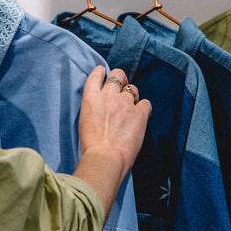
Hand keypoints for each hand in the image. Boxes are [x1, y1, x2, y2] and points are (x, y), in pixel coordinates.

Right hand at [73, 66, 150, 217]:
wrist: (104, 158)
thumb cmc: (91, 147)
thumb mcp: (85, 122)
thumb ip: (94, 110)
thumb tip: (104, 110)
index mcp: (91, 98)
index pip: (96, 75)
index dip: (102, 72)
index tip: (104, 72)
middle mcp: (108, 96)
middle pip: (118, 74)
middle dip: (121, 79)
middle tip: (123, 89)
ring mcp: (125, 103)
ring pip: (133, 88)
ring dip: (133, 96)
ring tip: (131, 109)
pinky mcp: (139, 113)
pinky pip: (146, 103)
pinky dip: (144, 109)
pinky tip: (141, 117)